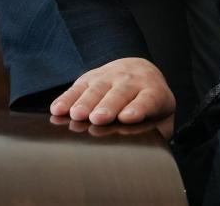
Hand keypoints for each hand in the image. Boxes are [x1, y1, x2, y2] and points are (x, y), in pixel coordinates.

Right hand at [49, 56, 176, 138]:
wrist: (140, 70)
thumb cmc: (149, 101)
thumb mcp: (162, 115)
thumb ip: (161, 131)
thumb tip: (154, 150)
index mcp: (152, 92)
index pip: (147, 100)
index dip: (138, 108)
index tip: (128, 117)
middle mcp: (131, 81)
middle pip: (119, 94)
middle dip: (108, 106)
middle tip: (98, 118)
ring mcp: (110, 76)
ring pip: (97, 89)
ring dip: (86, 102)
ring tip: (77, 115)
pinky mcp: (90, 77)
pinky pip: (77, 87)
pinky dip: (66, 98)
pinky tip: (57, 109)